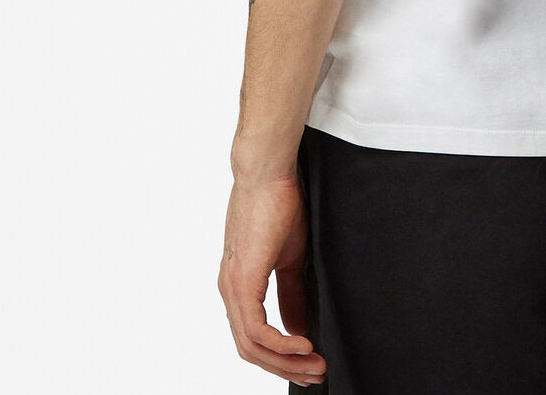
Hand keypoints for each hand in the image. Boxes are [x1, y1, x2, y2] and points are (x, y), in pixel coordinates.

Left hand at [218, 171, 327, 385]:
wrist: (268, 173)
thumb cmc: (279, 204)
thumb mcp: (289, 258)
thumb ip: (290, 295)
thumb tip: (299, 327)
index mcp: (238, 285)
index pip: (252, 337)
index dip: (279, 356)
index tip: (309, 363)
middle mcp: (229, 291)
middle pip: (250, 350)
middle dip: (285, 367)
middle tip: (316, 372)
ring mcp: (232, 288)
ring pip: (252, 346)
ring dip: (286, 361)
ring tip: (315, 364)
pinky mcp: (242, 281)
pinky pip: (257, 330)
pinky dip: (282, 344)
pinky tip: (304, 344)